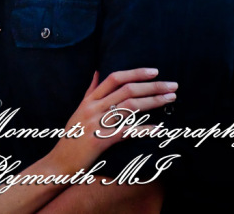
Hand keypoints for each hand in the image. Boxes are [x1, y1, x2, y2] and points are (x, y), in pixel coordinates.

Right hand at [47, 68, 176, 174]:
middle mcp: (93, 108)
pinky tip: (160, 128)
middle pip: (127, 90)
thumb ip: (90, 91)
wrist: (60, 161)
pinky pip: (127, 131)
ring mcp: (97, 123)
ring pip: (130, 107)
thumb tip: (97, 71)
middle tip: (172, 85)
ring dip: (154, 101)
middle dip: (153, 86)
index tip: (155, 71)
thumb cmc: (72, 137)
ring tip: (170, 99)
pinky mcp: (101, 140)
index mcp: (89, 100)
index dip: (136, 72)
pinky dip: (145, 129)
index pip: (114, 78)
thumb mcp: (78, 110)